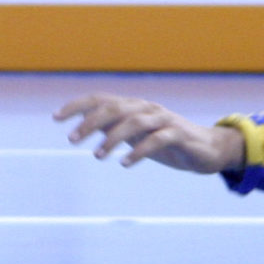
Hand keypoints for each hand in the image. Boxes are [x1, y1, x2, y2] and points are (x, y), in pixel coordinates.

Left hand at [54, 95, 243, 172]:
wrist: (209, 150)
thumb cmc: (168, 142)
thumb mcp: (136, 136)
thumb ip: (114, 129)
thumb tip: (84, 127)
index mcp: (134, 107)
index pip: (101, 100)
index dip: (77, 106)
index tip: (55, 118)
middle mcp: (147, 108)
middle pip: (114, 108)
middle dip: (89, 122)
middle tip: (72, 140)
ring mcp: (164, 120)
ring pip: (134, 121)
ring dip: (112, 138)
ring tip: (97, 156)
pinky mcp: (179, 134)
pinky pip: (157, 139)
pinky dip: (139, 151)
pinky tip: (125, 164)